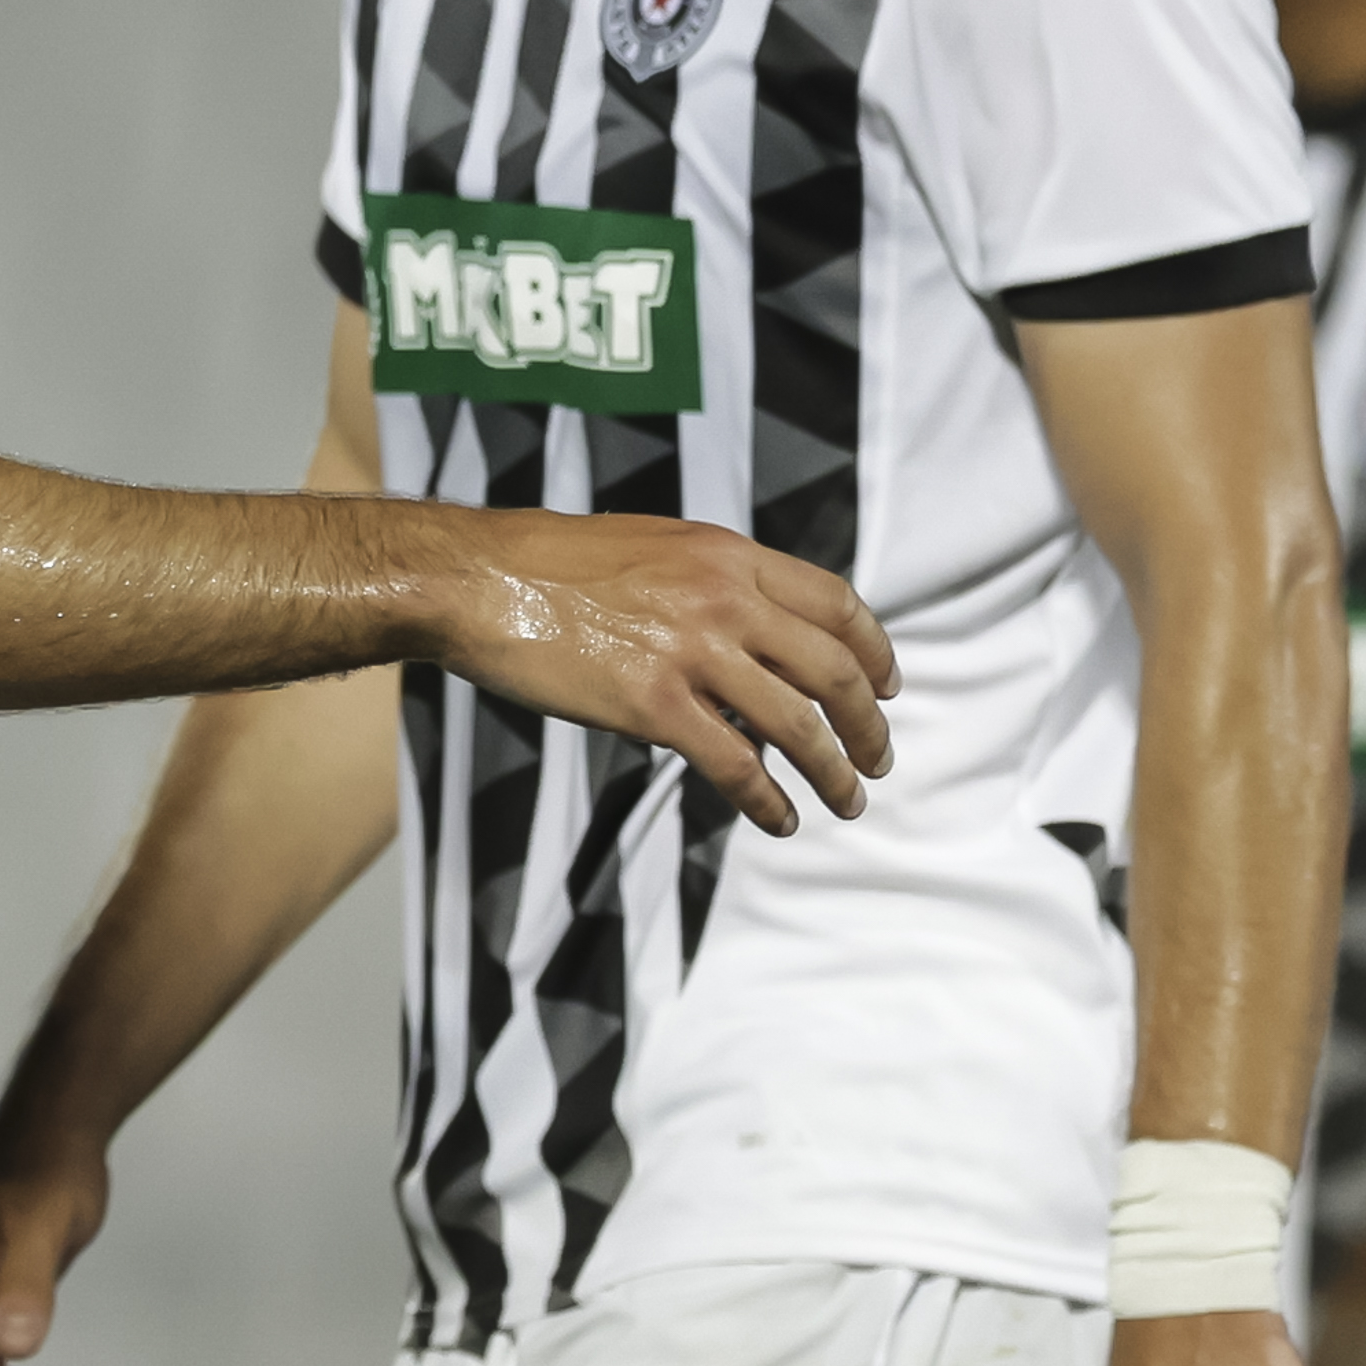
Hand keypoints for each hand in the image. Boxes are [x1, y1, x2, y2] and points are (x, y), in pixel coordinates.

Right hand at [434, 510, 895, 832]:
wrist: (477, 579)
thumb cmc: (549, 564)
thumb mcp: (654, 547)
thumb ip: (711, 585)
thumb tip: (752, 645)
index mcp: (727, 554)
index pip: (836, 604)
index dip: (876, 651)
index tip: (888, 686)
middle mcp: (723, 598)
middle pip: (833, 670)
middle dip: (867, 724)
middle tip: (878, 757)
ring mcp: (690, 651)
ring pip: (797, 724)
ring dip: (833, 771)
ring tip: (847, 801)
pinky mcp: (653, 704)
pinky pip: (734, 763)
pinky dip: (767, 798)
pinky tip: (777, 817)